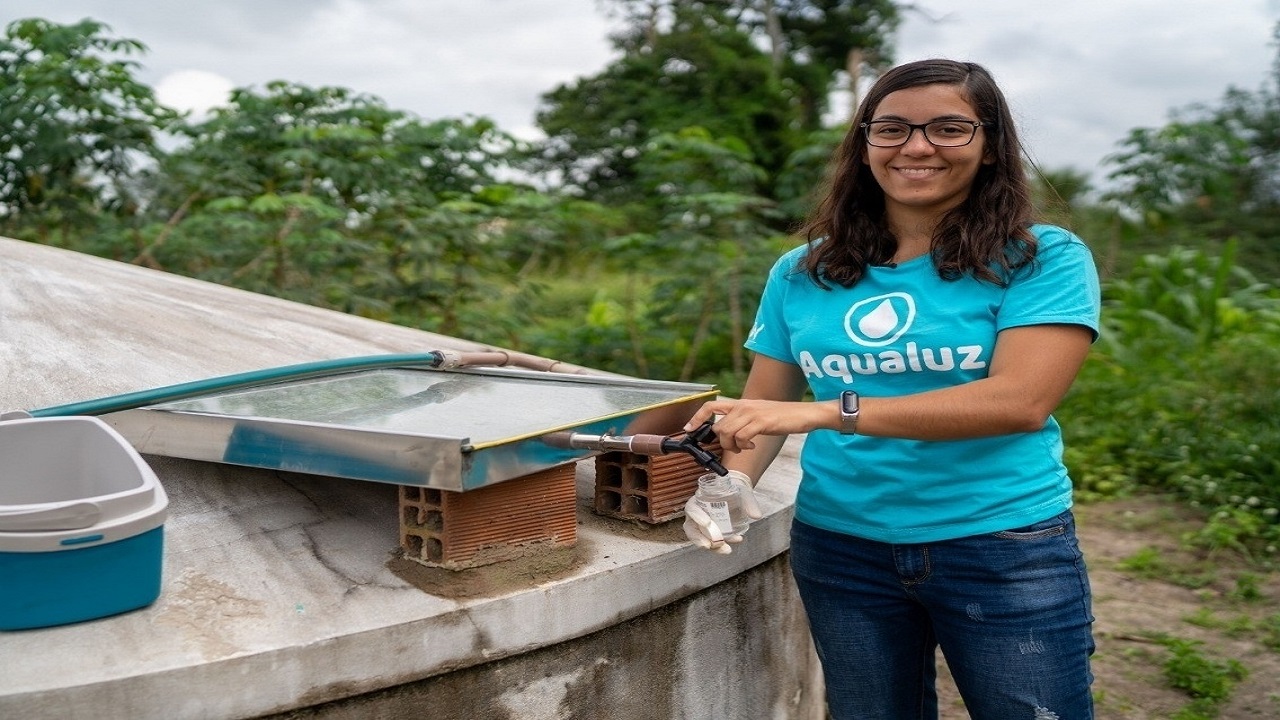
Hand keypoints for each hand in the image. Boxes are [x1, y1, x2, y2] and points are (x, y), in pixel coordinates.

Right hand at [682, 471, 762, 554]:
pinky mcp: (711, 534)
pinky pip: (713, 542)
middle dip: (699, 539)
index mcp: (699, 500)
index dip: (697, 516)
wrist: (737, 494)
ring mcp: (703, 526)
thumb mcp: (743, 492)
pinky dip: (722, 545)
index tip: (707, 523)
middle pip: (691, 529)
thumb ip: (749, 503)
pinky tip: (737, 540)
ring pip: (701, 538)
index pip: (691, 508)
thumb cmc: (735, 490)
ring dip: (712, 546)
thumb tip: (756, 515)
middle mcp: (697, 514)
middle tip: (710, 545)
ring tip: (726, 549)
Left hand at [684, 397, 831, 452]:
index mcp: (741, 403)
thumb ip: (743, 421)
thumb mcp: (758, 415)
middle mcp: (743, 406)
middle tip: (736, 447)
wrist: (803, 413)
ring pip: (727, 433)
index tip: (687, 430)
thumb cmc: (782, 416)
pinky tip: (753, 445)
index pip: (711, 406)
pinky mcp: (761, 422)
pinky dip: (744, 445)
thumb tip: (728, 434)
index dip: (696, 418)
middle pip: (718, 427)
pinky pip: (741, 437)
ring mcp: (752, 413)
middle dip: (723, 443)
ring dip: (733, 446)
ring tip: (745, 446)